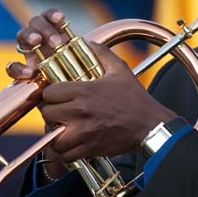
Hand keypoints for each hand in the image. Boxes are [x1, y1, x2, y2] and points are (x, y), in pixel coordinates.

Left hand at [7, 9, 176, 162]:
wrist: (150, 125)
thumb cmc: (135, 98)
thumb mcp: (120, 70)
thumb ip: (101, 53)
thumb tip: (88, 41)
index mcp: (84, 91)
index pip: (49, 93)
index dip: (49, 94)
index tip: (56, 96)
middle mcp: (80, 112)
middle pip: (47, 113)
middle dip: (49, 113)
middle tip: (57, 112)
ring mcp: (84, 132)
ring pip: (53, 137)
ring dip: (54, 133)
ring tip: (60, 129)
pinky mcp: (89, 148)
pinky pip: (65, 154)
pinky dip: (62, 151)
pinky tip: (69, 144)